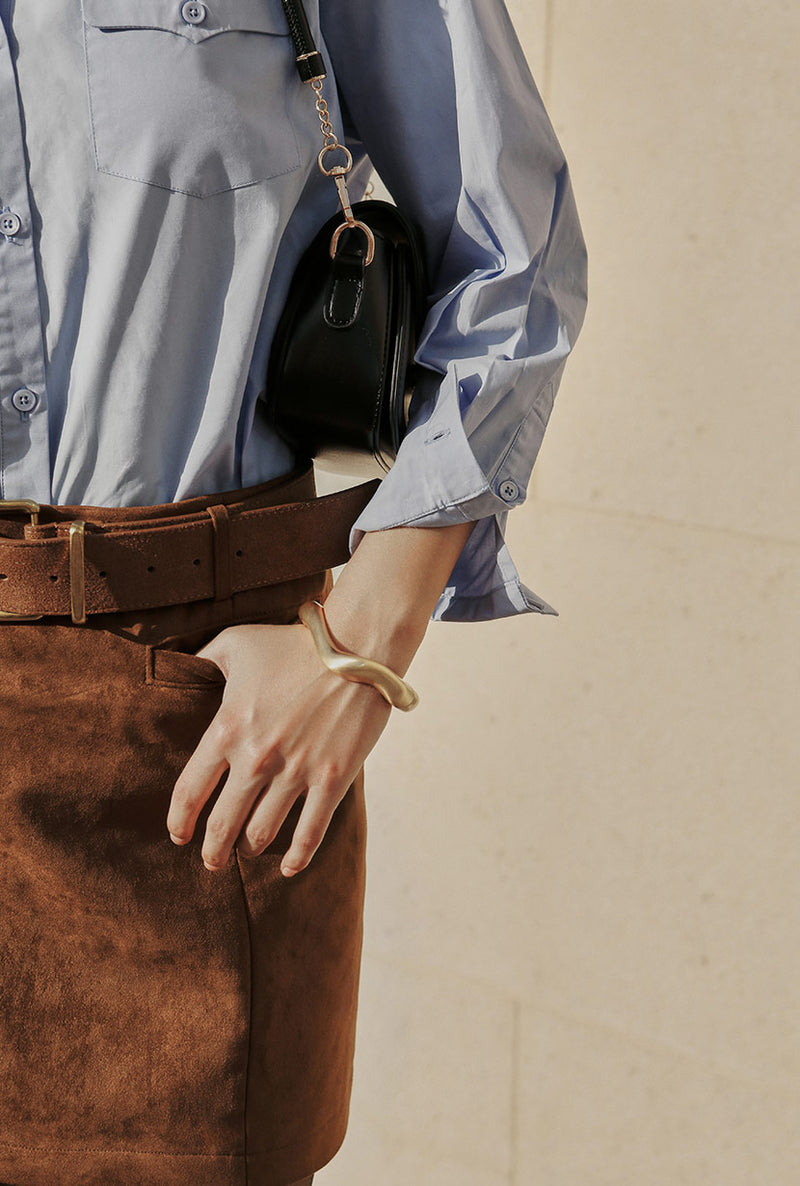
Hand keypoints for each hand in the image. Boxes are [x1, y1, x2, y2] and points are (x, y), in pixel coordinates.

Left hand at [165, 621, 390, 875]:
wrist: (357, 646)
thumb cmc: (293, 643)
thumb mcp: (237, 641)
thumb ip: (202, 658)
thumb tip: (179, 667)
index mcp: (227, 728)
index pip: (189, 791)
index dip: (179, 821)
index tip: (178, 835)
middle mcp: (256, 757)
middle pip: (222, 824)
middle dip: (213, 850)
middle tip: (211, 861)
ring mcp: (296, 772)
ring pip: (262, 833)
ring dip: (250, 850)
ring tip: (247, 853)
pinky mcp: (332, 779)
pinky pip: (310, 832)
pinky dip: (297, 857)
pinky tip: (289, 868)